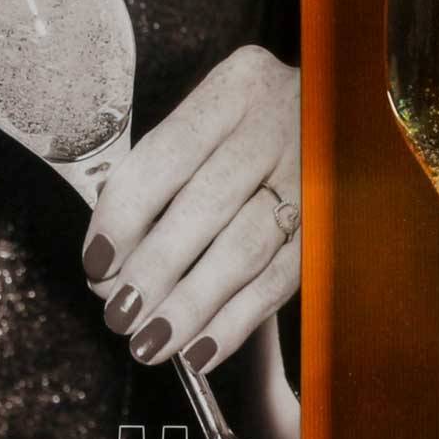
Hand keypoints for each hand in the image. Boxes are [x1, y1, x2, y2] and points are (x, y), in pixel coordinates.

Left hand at [81, 46, 299, 379]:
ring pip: (245, 250)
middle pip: (207, 205)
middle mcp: (278, 125)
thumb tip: (110, 266)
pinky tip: (201, 350)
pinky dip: (236, 321)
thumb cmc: (252, 128)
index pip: (166, 154)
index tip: (96, 261)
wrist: (342, 119)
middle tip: (119, 313)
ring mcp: (312, 176)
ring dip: (191, 305)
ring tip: (151, 342)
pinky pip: (280, 281)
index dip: (124, 214)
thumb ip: (161, 176)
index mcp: (236, 88)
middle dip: (154, 269)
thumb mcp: (211, 121)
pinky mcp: (332, 226)